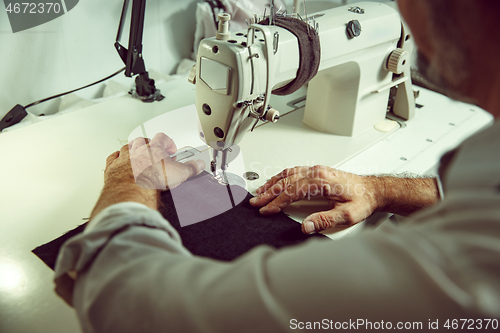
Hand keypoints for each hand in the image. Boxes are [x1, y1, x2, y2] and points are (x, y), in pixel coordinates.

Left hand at [105, 133, 204, 189]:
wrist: (132, 189)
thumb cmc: (153, 179)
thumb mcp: (179, 174)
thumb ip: (191, 168)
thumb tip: (199, 165)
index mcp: (154, 148)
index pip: (162, 138)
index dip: (167, 142)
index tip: (170, 148)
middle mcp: (138, 150)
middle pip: (142, 140)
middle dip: (148, 144)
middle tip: (153, 149)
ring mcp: (124, 158)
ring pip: (127, 148)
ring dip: (132, 149)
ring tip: (136, 153)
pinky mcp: (113, 168)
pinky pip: (113, 158)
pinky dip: (116, 158)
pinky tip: (118, 160)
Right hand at [249, 166, 380, 233]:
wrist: (373, 190)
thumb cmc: (362, 200)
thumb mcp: (347, 215)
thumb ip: (325, 220)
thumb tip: (305, 226)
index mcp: (321, 182)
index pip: (291, 192)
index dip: (276, 202)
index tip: (265, 210)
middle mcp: (317, 172)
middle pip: (286, 182)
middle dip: (268, 193)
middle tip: (255, 202)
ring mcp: (316, 170)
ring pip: (288, 174)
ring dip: (272, 183)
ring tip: (259, 192)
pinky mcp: (317, 171)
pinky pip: (294, 171)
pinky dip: (280, 177)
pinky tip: (275, 182)